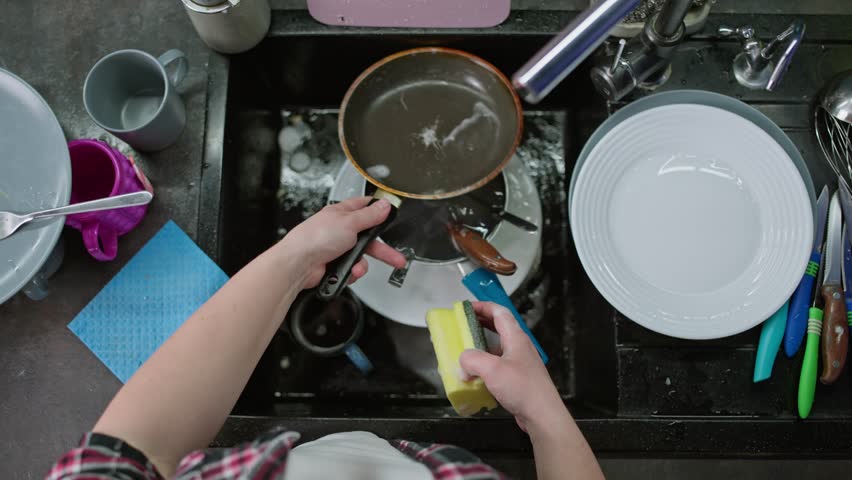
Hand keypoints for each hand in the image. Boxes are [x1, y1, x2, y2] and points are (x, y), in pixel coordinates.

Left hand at [282, 196, 406, 287]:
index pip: (364, 207)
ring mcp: (336, 248)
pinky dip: (352, 272)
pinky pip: (352, 269)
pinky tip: (347, 272)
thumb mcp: (349, 222)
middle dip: (382, 249)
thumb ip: (370, 215)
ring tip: (357, 267)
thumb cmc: (315, 237)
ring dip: (362, 264)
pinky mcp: (334, 265)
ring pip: (362, 257)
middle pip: (368, 238)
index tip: (391, 214)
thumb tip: (385, 204)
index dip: (379, 210)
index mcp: (342, 214)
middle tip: (395, 257)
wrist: (298, 264)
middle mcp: (339, 230)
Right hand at [459, 302, 565, 434]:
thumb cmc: (521, 387)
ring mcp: (520, 362)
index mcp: (516, 337)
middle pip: (499, 327)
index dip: (483, 306)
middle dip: (480, 323)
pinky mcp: (518, 378)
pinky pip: (499, 364)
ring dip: (481, 346)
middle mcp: (519, 346)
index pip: (499, 312)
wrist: (542, 414)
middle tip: (463, 325)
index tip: (466, 307)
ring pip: (498, 347)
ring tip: (465, 350)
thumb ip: (472, 360)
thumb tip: (462, 363)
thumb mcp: (491, 369)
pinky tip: (475, 375)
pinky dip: (486, 364)